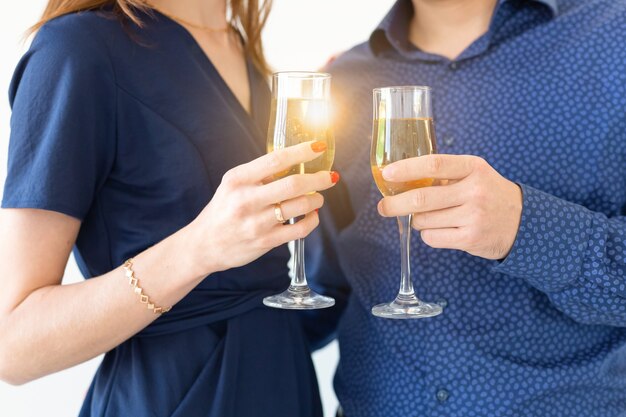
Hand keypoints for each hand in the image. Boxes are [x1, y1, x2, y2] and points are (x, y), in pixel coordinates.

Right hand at [188, 141, 338, 274]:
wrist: (204, 244)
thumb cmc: (224, 210)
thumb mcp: (234, 185)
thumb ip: (260, 174)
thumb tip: (296, 160)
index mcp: (238, 179)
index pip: (276, 160)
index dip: (302, 152)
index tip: (319, 147)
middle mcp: (246, 200)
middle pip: (293, 185)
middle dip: (318, 179)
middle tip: (330, 176)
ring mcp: (256, 223)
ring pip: (299, 207)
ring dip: (316, 200)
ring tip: (318, 197)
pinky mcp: (265, 242)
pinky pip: (299, 230)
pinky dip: (312, 220)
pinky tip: (311, 215)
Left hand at [378, 154, 521, 259]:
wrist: (524, 222)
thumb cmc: (488, 194)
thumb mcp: (474, 174)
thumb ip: (443, 174)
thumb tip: (400, 179)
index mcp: (473, 168)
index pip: (433, 165)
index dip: (406, 169)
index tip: (386, 174)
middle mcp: (474, 190)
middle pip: (422, 198)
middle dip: (395, 204)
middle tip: (383, 207)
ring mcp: (473, 216)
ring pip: (424, 220)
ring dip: (416, 220)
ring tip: (428, 217)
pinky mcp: (471, 238)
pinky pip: (432, 237)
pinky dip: (428, 234)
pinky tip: (440, 229)